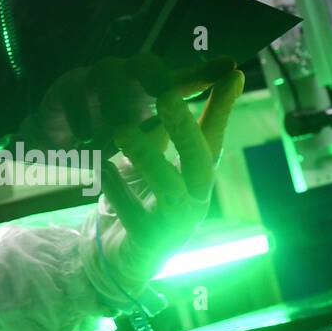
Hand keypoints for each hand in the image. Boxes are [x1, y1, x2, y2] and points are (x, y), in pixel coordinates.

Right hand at [32, 54, 236, 150]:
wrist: (65, 146)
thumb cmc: (114, 138)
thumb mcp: (151, 141)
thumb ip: (177, 134)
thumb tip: (213, 139)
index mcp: (152, 91)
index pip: (181, 78)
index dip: (204, 72)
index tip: (231, 66)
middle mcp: (126, 77)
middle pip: (144, 62)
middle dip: (157, 75)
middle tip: (166, 94)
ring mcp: (92, 80)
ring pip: (107, 73)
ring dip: (116, 103)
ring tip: (122, 131)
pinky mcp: (62, 90)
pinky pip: (72, 95)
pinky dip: (80, 117)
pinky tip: (86, 140)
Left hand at [96, 64, 244, 290]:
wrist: (117, 258)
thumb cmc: (140, 201)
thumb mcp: (154, 159)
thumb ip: (169, 130)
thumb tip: (182, 87)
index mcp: (196, 178)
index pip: (214, 138)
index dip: (223, 108)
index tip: (231, 72)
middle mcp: (194, 202)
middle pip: (199, 162)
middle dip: (184, 127)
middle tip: (165, 93)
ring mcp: (175, 226)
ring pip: (169, 190)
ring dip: (146, 158)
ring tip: (121, 129)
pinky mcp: (149, 245)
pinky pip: (135, 218)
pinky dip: (118, 192)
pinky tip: (100, 170)